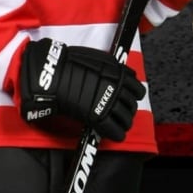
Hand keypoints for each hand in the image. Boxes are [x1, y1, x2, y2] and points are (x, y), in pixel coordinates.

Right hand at [20, 38, 145, 141]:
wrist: (54, 74)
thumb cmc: (68, 63)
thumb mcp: (95, 58)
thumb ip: (109, 68)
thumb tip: (112, 73)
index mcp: (118, 73)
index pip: (137, 89)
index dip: (134, 95)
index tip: (129, 97)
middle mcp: (118, 89)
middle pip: (132, 106)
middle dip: (128, 110)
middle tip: (122, 111)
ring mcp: (109, 104)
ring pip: (126, 120)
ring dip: (124, 123)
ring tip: (119, 125)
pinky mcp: (99, 117)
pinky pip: (115, 130)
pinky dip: (116, 134)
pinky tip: (114, 134)